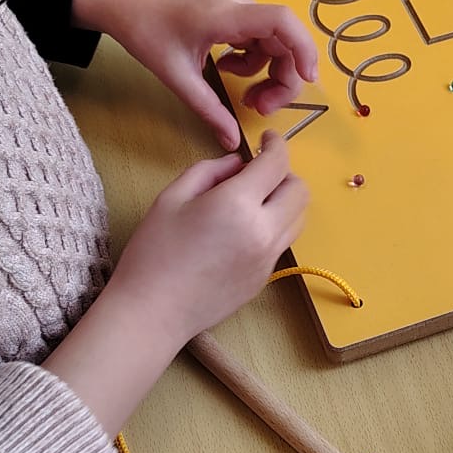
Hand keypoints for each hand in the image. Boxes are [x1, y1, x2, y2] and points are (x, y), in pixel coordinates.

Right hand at [43, 134, 307, 433]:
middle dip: (284, 173)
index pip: (278, 163)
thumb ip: (210, 170)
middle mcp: (264, 231)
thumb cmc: (154, 251)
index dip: (276, 144)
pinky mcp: (265, 279)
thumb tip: (237, 164)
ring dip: (285, 201)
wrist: (153, 312)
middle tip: (258, 171)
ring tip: (255, 200)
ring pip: (298, 218)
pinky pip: (282, 242)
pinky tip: (244, 230)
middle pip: (299, 191)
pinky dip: (275, 226)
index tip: (266, 139)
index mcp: (239, 204)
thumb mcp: (172, 197)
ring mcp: (268, 259)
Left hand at [73, 0, 318, 148]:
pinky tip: (225, 70)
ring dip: (267, 72)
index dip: (304, 50)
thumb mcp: (176, 76)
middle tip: (261, 109)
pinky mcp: (230, 12)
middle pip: (284, 39)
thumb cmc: (144, 28)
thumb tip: (232, 141)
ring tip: (243, 95)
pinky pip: (257, 37)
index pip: (284, 22)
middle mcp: (239, 5)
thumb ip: (208, 110)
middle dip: (283, 77)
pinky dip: (251, 60)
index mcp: (228, 15)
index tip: (308, 81)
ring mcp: (236, 6)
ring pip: (273, 41)